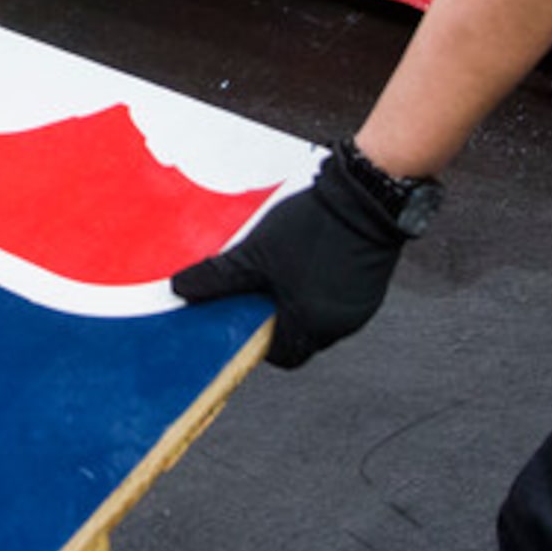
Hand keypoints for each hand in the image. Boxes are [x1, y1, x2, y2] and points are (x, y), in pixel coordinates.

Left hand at [173, 141, 427, 366]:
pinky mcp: (369, 284)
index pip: (281, 355)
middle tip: (257, 285)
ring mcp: (358, 305)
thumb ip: (218, 277)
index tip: (243, 315)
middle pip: (298, 333)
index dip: (257, 337)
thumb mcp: (255, 253)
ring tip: (280, 266)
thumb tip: (182, 290)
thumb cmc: (315, 227)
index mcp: (311, 326)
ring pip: (317, 313)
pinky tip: (306, 255)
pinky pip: (336, 294)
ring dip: (296, 296)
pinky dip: (318, 283)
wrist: (367, 195)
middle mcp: (339, 325)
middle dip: (273, 312)